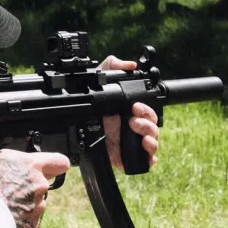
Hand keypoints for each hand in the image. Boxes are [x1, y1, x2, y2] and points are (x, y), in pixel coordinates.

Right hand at [0, 149, 70, 227]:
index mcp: (32, 166)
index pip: (60, 162)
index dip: (54, 165)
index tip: (46, 168)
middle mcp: (40, 187)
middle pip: (42, 184)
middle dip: (29, 186)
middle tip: (8, 189)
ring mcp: (37, 208)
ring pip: (35, 204)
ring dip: (22, 204)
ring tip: (0, 207)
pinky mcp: (31, 227)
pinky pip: (27, 221)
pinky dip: (18, 221)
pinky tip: (1, 219)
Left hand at [97, 55, 160, 171]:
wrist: (74, 125)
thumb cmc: (90, 103)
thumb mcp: (99, 78)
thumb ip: (113, 65)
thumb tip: (130, 64)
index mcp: (132, 112)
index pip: (149, 112)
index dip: (146, 109)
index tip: (135, 106)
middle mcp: (134, 128)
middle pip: (153, 127)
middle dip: (147, 123)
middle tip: (133, 119)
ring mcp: (131, 143)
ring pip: (152, 143)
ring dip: (150, 139)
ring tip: (138, 134)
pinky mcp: (125, 158)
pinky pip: (143, 162)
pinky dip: (149, 160)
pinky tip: (147, 158)